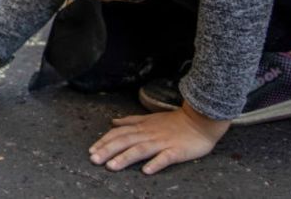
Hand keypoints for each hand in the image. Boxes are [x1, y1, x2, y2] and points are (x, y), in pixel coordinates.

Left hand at [88, 101, 230, 174]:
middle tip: (94, 160)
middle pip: (125, 141)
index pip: (119, 133)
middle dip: (108, 150)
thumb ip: (131, 121)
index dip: (104, 141)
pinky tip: (146, 171)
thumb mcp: (149, 118)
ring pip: (140, 150)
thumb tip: (113, 122)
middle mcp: (149, 134)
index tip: (91, 150)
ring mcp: (162, 143)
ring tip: (112, 167)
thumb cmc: (174, 122)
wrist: (200, 120)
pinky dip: (155, 163)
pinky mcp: (176, 151)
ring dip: (125, 158)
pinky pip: (165, 158)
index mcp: (142, 127)